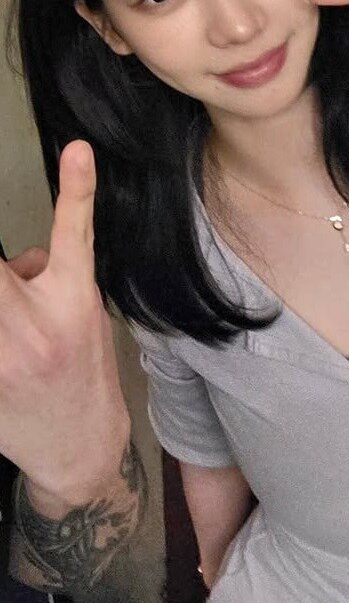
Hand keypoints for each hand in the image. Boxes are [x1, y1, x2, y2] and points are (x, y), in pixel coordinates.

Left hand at [0, 141, 129, 514]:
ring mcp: (0, 356)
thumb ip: (50, 275)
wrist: (80, 450)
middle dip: (10, 271)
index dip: (77, 191)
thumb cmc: (85, 375)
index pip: (74, 233)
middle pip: (4, 271)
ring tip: (14, 320)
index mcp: (75, 303)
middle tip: (16, 285)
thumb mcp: (85, 315)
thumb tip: (15, 260)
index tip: (79, 153)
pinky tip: (7, 353)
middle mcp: (34, 326)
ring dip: (4, 287)